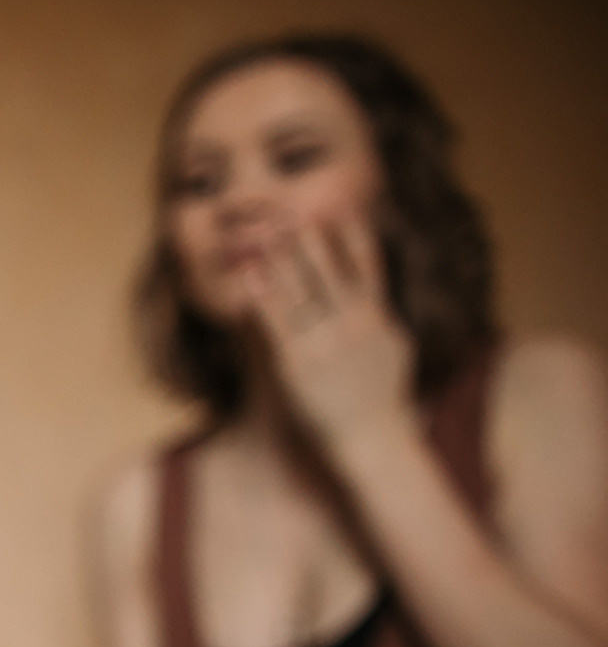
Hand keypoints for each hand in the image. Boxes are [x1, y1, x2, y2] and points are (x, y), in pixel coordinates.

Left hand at [244, 213, 419, 444]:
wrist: (371, 436)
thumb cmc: (383, 395)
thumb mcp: (395, 348)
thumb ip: (384, 316)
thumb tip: (380, 294)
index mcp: (377, 317)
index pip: (368, 267)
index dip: (354, 237)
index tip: (344, 210)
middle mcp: (352, 325)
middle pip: (328, 273)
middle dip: (310, 243)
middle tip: (292, 214)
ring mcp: (324, 343)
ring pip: (300, 292)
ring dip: (281, 261)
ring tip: (265, 235)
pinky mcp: (297, 362)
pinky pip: (276, 322)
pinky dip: (263, 296)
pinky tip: (251, 275)